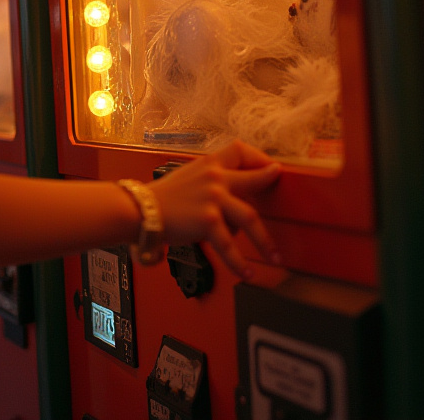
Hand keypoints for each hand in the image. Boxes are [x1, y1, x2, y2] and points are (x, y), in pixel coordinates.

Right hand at [146, 139, 281, 277]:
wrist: (139, 209)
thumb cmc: (159, 198)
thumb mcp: (186, 177)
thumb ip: (209, 182)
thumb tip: (229, 202)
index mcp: (209, 164)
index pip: (240, 150)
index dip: (258, 158)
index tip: (269, 168)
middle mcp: (214, 177)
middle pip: (254, 180)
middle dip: (271, 186)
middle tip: (285, 198)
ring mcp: (213, 198)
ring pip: (250, 218)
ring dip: (265, 241)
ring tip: (275, 257)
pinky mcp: (208, 220)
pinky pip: (229, 245)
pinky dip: (239, 263)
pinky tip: (247, 273)